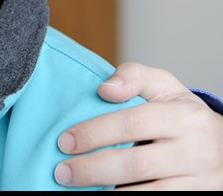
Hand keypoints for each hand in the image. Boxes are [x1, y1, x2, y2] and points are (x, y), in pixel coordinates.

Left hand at [53, 62, 222, 189]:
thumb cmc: (183, 114)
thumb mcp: (165, 87)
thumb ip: (134, 76)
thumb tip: (105, 88)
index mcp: (185, 118)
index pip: (133, 124)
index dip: (95, 133)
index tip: (65, 141)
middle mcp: (196, 152)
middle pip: (136, 164)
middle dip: (92, 169)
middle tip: (62, 171)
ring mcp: (198, 182)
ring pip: (146, 194)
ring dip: (107, 193)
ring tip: (76, 188)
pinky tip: (103, 195)